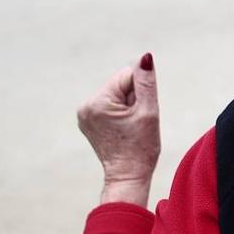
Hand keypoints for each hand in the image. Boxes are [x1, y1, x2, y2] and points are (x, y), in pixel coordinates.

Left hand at [76, 53, 160, 206]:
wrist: (128, 177)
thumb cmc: (141, 148)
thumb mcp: (148, 112)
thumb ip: (146, 82)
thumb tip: (145, 57)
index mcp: (98, 102)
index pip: (128, 76)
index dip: (142, 92)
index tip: (140, 114)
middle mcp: (86, 105)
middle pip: (120, 84)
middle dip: (133, 98)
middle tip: (136, 123)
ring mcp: (84, 113)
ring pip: (116, 93)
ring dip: (128, 105)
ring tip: (129, 127)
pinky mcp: (88, 120)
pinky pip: (109, 104)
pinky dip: (120, 112)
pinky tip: (122, 129)